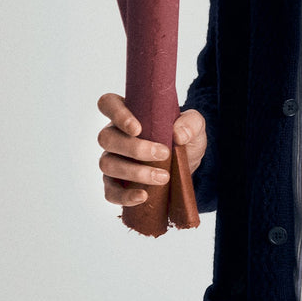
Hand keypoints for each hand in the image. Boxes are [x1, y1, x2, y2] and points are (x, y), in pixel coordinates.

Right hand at [97, 93, 206, 207]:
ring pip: (107, 164)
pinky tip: (143, 197)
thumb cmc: (184, 140)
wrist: (187, 168)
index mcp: (129, 115)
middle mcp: (115, 136)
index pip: (108, 104)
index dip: (117, 114)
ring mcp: (112, 160)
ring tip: (163, 177)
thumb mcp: (195, 127)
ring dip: (135, 172)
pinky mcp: (115, 184)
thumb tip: (178, 134)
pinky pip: (110, 191)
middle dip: (135, 148)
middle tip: (164, 154)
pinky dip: (125, 196)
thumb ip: (192, 122)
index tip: (137, 129)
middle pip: (106, 138)